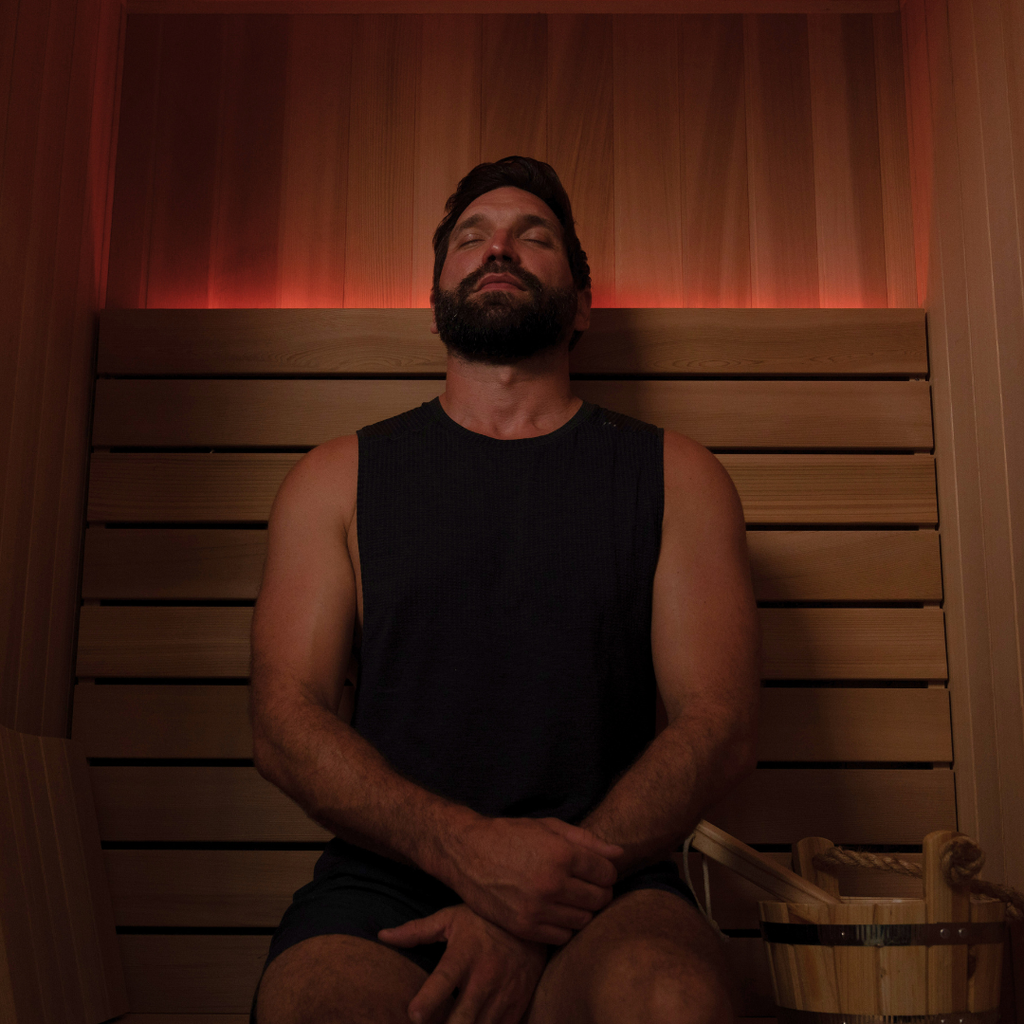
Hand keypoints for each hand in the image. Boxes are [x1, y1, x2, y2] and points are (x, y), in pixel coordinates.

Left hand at [379, 904, 547, 1023]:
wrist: (530, 926)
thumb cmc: (483, 921)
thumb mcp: (450, 919)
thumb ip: (416, 931)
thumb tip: (382, 936)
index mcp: (465, 954)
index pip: (445, 979)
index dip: (429, 1000)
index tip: (413, 1015)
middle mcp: (485, 977)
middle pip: (463, 1018)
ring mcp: (503, 995)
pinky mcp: (517, 1007)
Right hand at [449, 816, 621, 943]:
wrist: (467, 853)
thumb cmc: (511, 835)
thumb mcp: (549, 827)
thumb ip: (586, 840)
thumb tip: (619, 854)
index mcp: (562, 854)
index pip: (607, 873)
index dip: (605, 871)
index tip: (595, 870)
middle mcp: (552, 883)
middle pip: (599, 899)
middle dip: (597, 891)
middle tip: (583, 884)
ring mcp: (538, 909)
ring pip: (583, 920)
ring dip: (581, 910)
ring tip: (567, 897)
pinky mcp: (524, 927)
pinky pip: (562, 936)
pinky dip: (563, 926)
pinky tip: (552, 910)